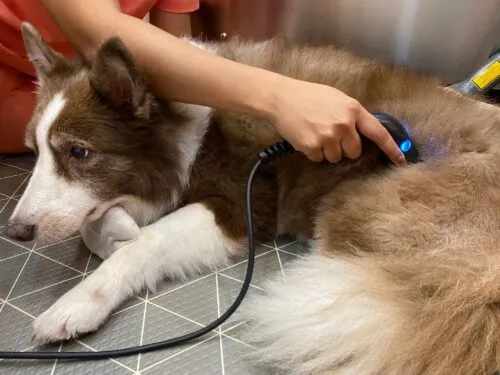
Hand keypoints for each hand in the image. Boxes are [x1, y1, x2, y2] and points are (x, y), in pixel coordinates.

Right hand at [268, 78, 405, 164]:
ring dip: (327, 150)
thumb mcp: (337, 98)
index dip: (391, 148)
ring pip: (336, 157)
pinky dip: (312, 152)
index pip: (378, 133)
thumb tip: (364, 133)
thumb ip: (352, 114)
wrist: (281, 97)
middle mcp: (344, 124)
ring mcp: (328, 136)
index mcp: (353, 109)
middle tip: (330, 135)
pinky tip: (306, 136)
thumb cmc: (309, 96)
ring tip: (315, 133)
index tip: (401, 160)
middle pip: (354, 151)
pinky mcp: (313, 146)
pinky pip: (319, 159)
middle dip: (345, 148)